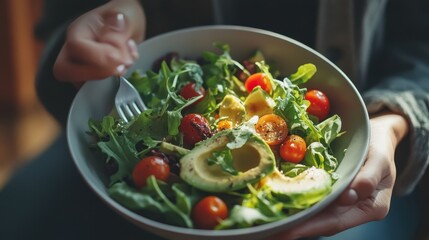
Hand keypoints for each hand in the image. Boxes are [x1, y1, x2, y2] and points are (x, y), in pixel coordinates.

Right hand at [53, 0, 144, 85]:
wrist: (128, 26)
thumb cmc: (122, 17)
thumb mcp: (125, 15)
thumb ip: (119, 30)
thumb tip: (112, 43)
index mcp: (78, 31)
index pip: (75, 47)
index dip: (98, 57)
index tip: (119, 58)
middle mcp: (74, 51)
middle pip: (64, 71)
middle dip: (97, 74)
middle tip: (121, 67)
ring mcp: (81, 67)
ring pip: (83, 85)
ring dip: (110, 78)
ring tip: (127, 61)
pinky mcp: (93, 79)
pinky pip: (98, 90)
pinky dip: (116, 84)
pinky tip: (126, 67)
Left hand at [271, 112, 408, 239]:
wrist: (378, 135)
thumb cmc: (381, 146)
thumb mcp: (380, 158)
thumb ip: (368, 177)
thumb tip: (349, 196)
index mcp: (371, 207)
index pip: (337, 221)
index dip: (311, 227)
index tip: (290, 230)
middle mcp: (354, 209)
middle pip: (323, 223)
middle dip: (297, 228)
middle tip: (272, 232)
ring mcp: (342, 203)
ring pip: (317, 215)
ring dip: (295, 219)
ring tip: (271, 224)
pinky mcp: (332, 193)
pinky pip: (314, 200)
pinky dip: (298, 203)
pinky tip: (281, 205)